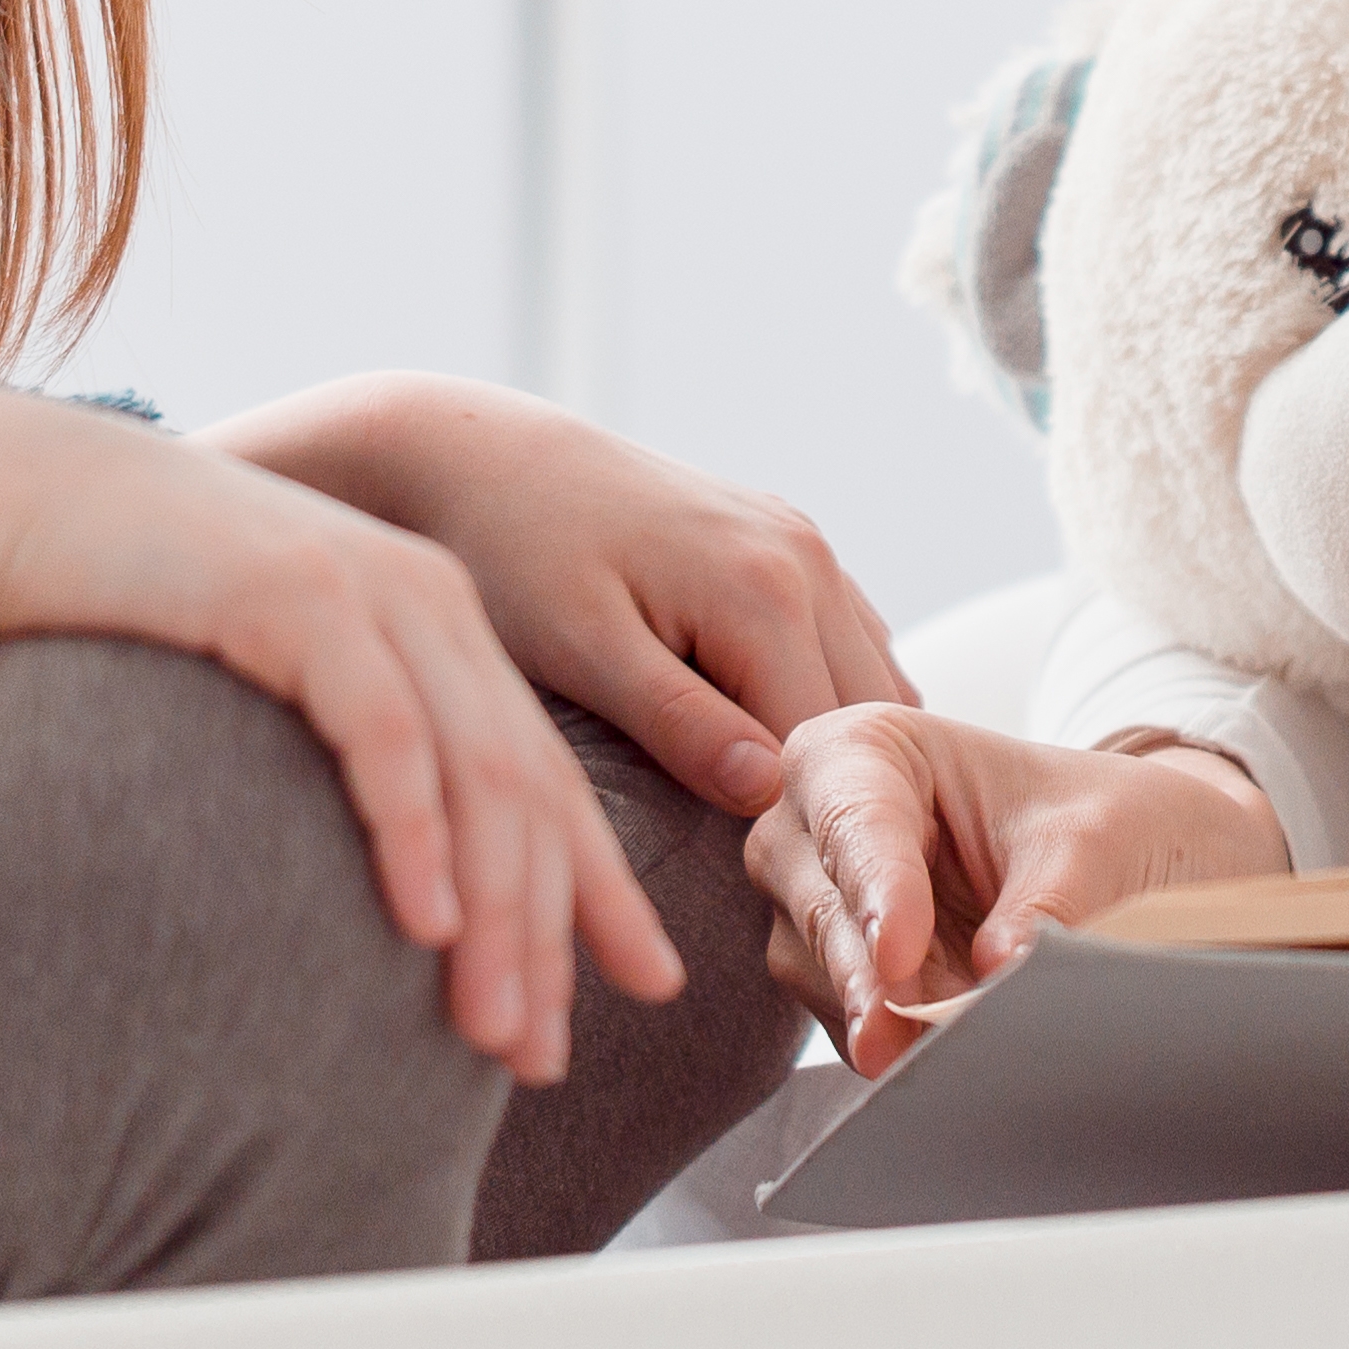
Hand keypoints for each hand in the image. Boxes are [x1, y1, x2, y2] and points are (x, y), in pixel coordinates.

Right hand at [0, 387, 686, 1082]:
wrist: (23, 494)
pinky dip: (414, 832)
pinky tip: (427, 922)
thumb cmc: (135, 604)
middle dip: (551, 931)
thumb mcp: (275, 675)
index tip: (649, 986)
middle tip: (546, 1057)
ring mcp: (370, 593)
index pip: (545, 775)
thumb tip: (390, 889)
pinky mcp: (298, 595)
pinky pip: (383, 731)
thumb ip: (344, 747)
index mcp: (439, 625)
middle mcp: (429, 603)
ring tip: (497, 1031)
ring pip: (476, 773)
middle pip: (528, 789)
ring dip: (495, 914)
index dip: (600, 887)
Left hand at [213, 374, 907, 813]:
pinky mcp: (786, 540)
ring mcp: (804, 542)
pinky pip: (845, 640)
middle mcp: (807, 559)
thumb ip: (678, 721)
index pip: (831, 753)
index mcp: (766, 592)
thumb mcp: (580, 650)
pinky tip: (779, 756)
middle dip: (837, 801)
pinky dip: (833, 703)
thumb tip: (771, 793)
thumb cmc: (508, 553)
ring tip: (781, 830)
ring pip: (873, 683)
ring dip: (845, 756)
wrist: (476, 452)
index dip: (800, 834)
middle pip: (870, 722)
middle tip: (776, 879)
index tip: (754, 896)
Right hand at [746, 706, 1290, 1071]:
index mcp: (872, 749)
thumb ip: (1046, 903)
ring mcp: (825, 903)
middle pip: (819, 900)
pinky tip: (941, 1058)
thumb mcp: (1093, 844)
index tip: (900, 953)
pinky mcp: (841, 977)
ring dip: (886, 1017)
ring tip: (955, 1049)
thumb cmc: (1098, 820)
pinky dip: (894, 1043)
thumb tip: (998, 970)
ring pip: (820, 972)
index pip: (857, 818)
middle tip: (902, 1036)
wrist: (1126, 861)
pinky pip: (848, 1020)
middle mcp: (824, 822)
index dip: (876, 887)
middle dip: (866, 972)